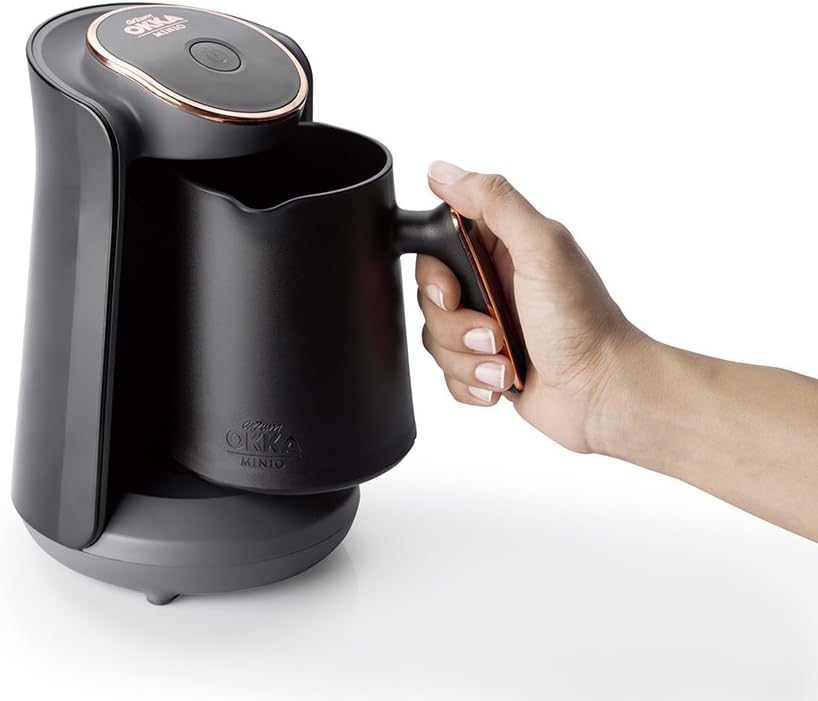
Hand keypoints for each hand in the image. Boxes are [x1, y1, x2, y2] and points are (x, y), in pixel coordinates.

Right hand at [417, 160, 645, 452]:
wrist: (604, 392)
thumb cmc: (583, 324)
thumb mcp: (541, 248)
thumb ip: (494, 202)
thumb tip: (443, 172)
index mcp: (503, 248)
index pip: (437, 246)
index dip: (435, 274)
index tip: (454, 291)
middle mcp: (493, 285)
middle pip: (430, 299)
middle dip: (456, 324)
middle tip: (493, 332)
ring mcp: (488, 327)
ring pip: (436, 340)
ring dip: (468, 359)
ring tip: (506, 361)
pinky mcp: (486, 365)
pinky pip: (449, 375)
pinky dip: (473, 383)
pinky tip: (503, 381)